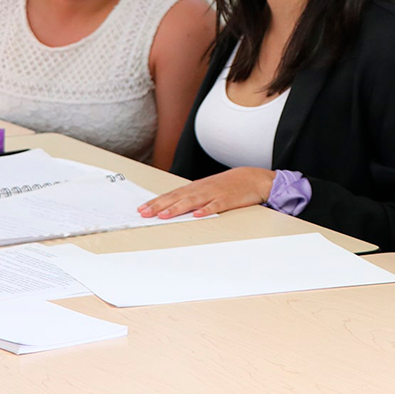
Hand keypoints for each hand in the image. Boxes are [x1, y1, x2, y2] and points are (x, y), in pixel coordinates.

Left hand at [138, 167, 276, 218]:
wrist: (252, 178)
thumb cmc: (228, 185)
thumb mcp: (207, 189)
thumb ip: (192, 197)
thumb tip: (173, 206)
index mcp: (196, 188)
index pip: (171, 194)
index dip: (156, 201)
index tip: (142, 208)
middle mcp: (202, 189)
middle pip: (177, 197)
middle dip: (160, 205)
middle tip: (144, 213)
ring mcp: (214, 194)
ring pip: (193, 201)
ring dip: (177, 208)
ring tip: (164, 215)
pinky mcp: (228, 200)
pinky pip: (216, 206)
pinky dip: (207, 210)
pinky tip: (198, 215)